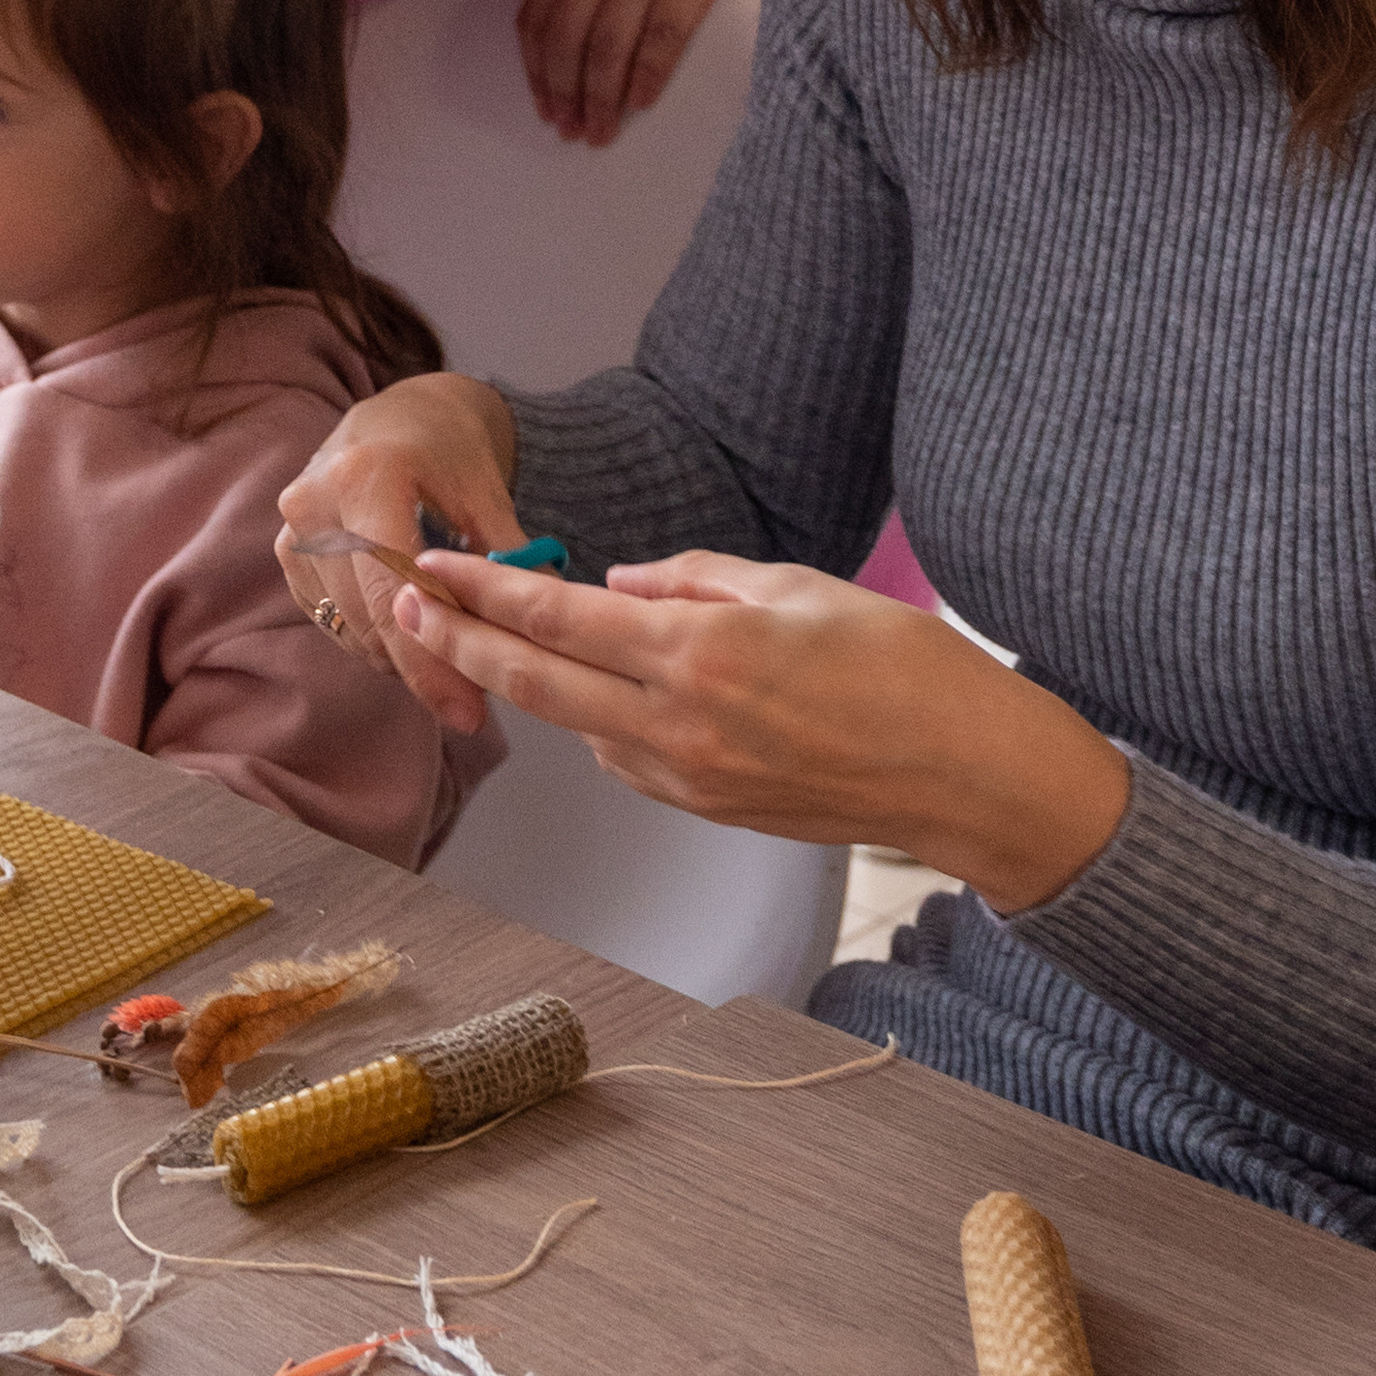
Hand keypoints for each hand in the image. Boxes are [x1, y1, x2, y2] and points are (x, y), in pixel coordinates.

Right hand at [276, 373, 525, 731]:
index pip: (395, 593)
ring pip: (349, 629)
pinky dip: (374, 638)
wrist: (400, 414)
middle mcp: (314, 504)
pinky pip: (333, 620)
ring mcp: (291, 530)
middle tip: (475, 699)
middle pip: (368, 620)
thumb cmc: (450, 446)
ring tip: (451, 657)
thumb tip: (543, 633)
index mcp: (365, 478)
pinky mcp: (286, 553)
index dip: (431, 663)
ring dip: (399, 656)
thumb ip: (507, 560)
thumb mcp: (486, 490)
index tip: (471, 713)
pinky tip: (412, 631)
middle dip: (423, 667)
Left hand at [392, 544, 1130, 908]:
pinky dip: (605, 721)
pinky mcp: (708, 811)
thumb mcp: (799, 586)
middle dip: (462, 640)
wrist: (967, 775)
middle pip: (537, 682)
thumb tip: (620, 580)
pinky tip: (611, 693)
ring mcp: (690, 779)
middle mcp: (681, 724)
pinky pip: (629, 759)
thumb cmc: (905, 668)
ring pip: (580, 725)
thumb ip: (695, 578)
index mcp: (702, 652)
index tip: (435, 564)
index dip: (486, 588)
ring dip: (537, 682)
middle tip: (408, 604)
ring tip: (502, 636)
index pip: (560, 615)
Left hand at [517, 0, 787, 147]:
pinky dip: (647, 76)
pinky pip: (662, 37)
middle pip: (568, 37)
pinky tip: (641, 103)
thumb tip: (569, 37)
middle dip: (564, 94)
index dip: (537, 70)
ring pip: (609, 44)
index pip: (538, 14)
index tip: (544, 105)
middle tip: (571, 132)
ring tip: (601, 131)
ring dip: (601, 97)